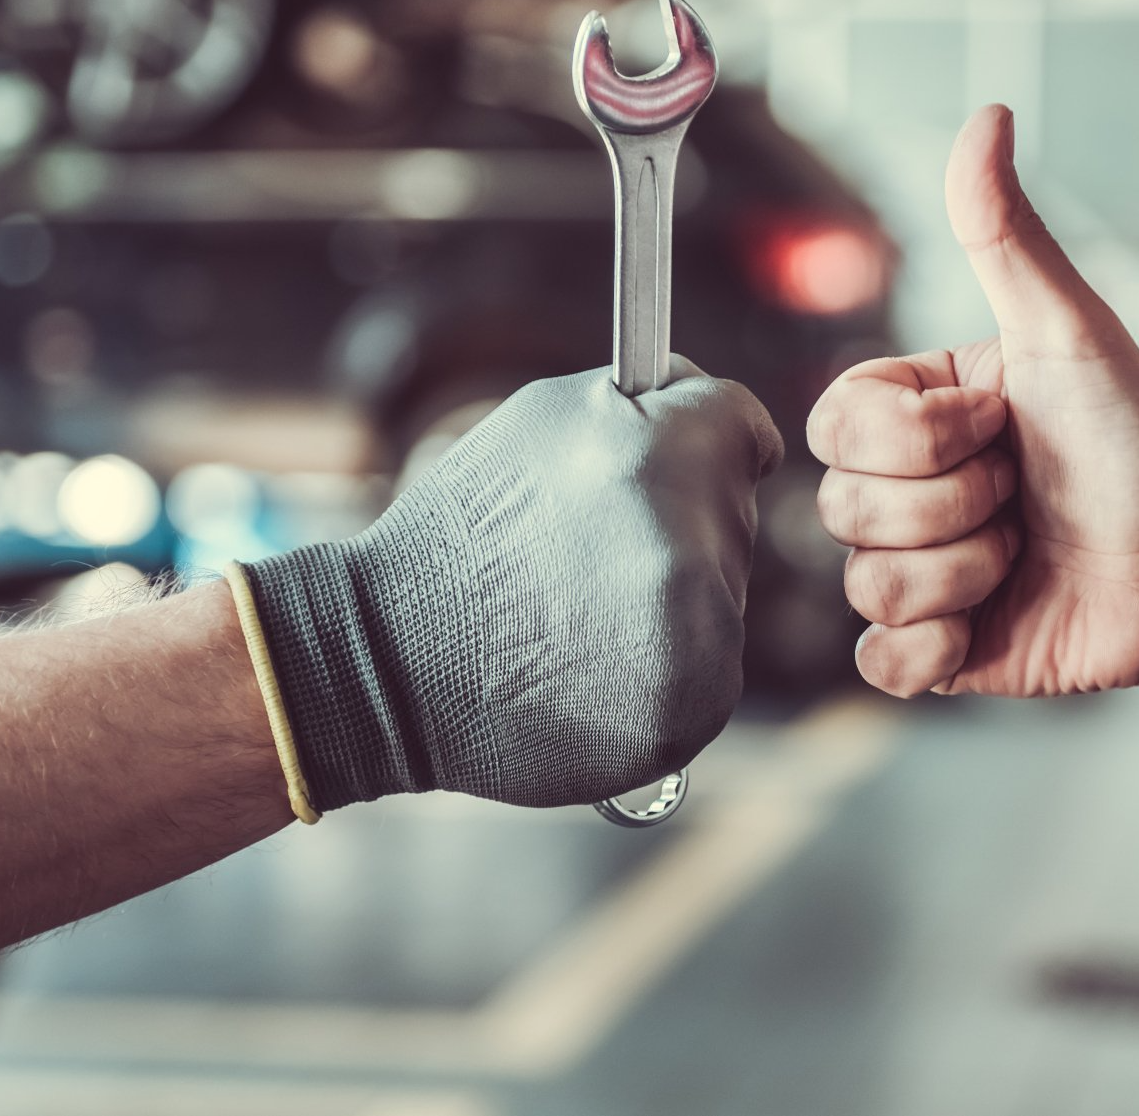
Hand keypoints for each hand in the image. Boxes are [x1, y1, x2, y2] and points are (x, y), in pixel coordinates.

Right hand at [242, 359, 782, 809]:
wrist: (392, 662)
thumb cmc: (465, 531)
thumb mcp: (543, 420)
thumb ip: (647, 404)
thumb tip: (727, 409)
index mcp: (660, 456)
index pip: (746, 427)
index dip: (709, 440)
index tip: (680, 461)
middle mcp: (689, 548)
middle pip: (735, 513)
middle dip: (681, 521)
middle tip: (588, 551)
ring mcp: (697, 640)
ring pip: (726, 594)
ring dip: (676, 596)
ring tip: (582, 610)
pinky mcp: (691, 710)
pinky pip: (711, 667)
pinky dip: (667, 666)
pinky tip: (595, 664)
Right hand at [808, 106, 1138, 697]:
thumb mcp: (1069, 331)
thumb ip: (1006, 236)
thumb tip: (987, 120)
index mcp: (915, 414)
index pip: (834, 423)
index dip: (916, 437)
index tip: (1000, 423)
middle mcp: (905, 491)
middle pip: (843, 507)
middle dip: (955, 505)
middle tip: (1023, 491)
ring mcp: (918, 573)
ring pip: (866, 584)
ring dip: (966, 571)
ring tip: (1026, 551)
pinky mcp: (937, 650)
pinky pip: (879, 661)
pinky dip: (937, 646)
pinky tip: (991, 620)